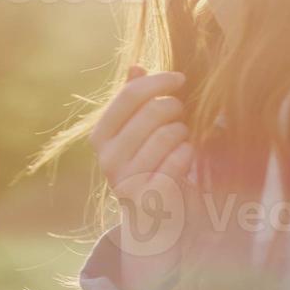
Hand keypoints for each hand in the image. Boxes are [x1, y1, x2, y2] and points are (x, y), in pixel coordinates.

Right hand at [89, 66, 192, 284]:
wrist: (151, 223)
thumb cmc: (149, 168)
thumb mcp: (137, 135)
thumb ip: (134, 103)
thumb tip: (136, 67)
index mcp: (100, 136)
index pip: (130, 94)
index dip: (158, 81)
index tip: (180, 79)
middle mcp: (107, 158)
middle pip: (153, 111)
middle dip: (175, 109)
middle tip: (181, 118)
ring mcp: (125, 180)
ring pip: (169, 134)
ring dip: (183, 133)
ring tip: (182, 141)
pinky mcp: (148, 198)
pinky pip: (179, 159)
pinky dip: (188, 153)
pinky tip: (187, 156)